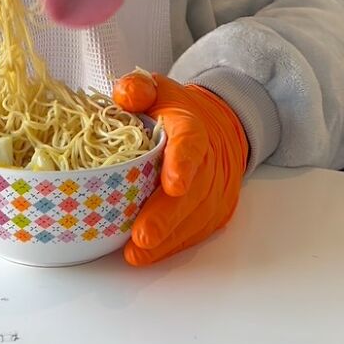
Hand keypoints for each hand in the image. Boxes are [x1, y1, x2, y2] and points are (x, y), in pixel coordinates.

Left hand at [113, 70, 248, 266]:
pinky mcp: (217, 210)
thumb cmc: (174, 111)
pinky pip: (197, 231)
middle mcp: (211, 160)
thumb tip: (126, 96)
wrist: (217, 126)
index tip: (173, 185)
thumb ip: (138, 87)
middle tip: (142, 236)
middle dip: (167, 216)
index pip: (191, 143)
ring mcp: (217, 188)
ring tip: (136, 253)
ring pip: (197, 217)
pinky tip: (147, 255)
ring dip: (168, 238)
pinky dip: (173, 245)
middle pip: (194, 191)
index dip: (182, 164)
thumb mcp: (156, 88)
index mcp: (192, 126)